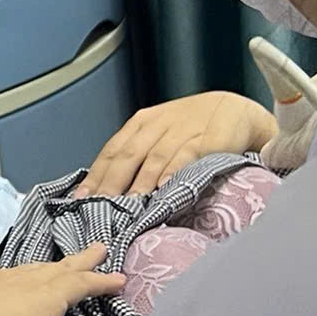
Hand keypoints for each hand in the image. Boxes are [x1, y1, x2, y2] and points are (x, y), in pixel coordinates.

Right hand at [0, 248, 124, 315]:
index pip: (7, 282)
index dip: (23, 281)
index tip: (30, 281)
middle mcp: (4, 281)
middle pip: (36, 268)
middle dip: (53, 265)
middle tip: (70, 258)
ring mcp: (29, 285)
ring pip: (63, 269)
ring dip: (83, 262)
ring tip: (100, 253)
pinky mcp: (53, 294)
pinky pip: (84, 283)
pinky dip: (102, 281)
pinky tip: (119, 281)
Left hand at [84, 90, 277, 196]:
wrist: (235, 110)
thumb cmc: (193, 126)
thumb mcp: (160, 134)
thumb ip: (138, 156)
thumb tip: (109, 188)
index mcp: (141, 124)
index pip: (112, 150)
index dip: (96, 174)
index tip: (81, 196)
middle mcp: (156, 126)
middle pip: (127, 155)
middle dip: (111, 182)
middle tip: (99, 206)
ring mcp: (181, 132)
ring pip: (153, 158)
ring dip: (139, 182)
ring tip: (128, 204)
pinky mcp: (206, 140)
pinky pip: (185, 156)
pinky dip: (173, 171)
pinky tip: (163, 187)